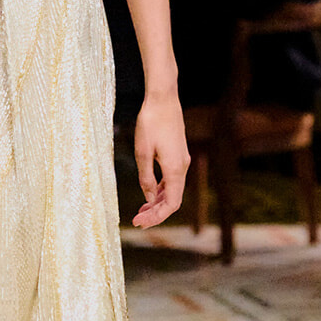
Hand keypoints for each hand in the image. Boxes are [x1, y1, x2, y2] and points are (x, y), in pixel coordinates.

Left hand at [131, 91, 189, 227]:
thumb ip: (146, 178)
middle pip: (173, 200)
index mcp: (176, 169)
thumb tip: (149, 198)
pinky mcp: (178, 154)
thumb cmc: (151, 122)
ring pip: (173, 190)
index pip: (171, 204)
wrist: (163, 98)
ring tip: (140, 211)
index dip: (156, 217)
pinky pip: (172, 179)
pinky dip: (161, 190)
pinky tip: (149, 193)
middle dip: (156, 213)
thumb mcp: (142, 152)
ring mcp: (182, 160)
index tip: (139, 222)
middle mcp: (183, 167)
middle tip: (137, 220)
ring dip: (158, 202)